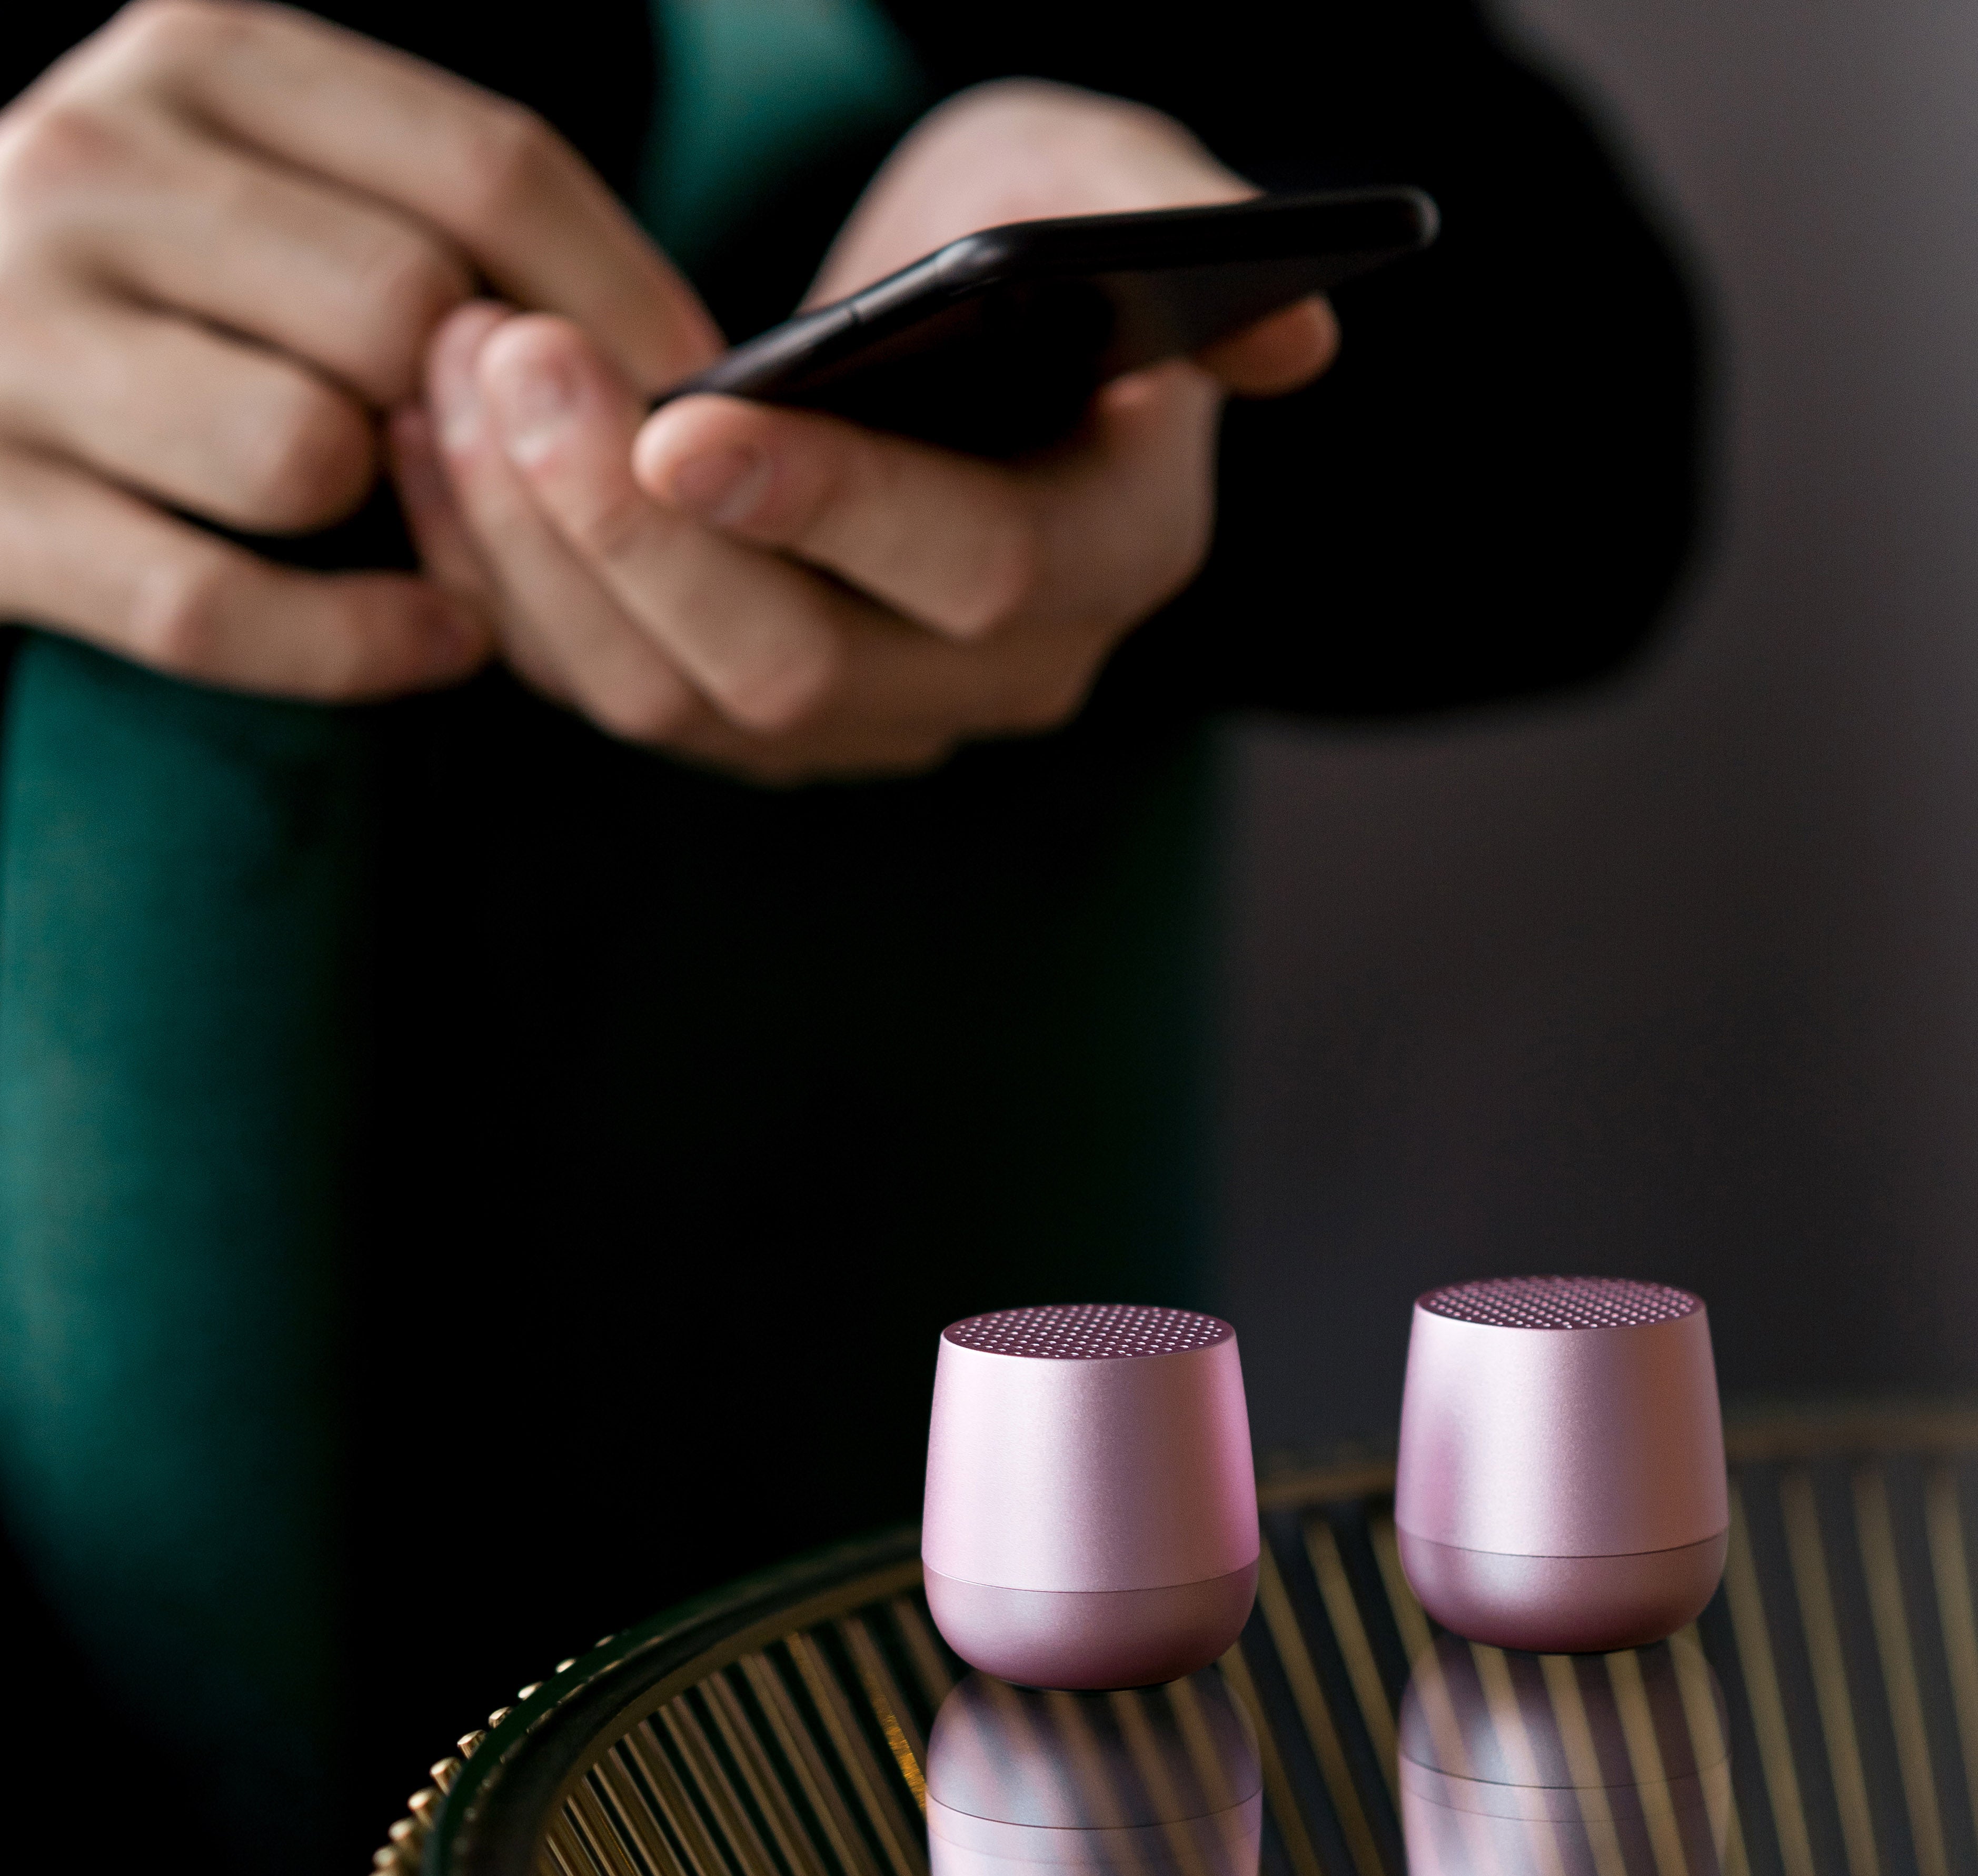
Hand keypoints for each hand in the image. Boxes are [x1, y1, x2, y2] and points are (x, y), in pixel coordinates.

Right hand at [0, 0, 718, 696]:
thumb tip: (678, 367)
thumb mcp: (293, 191)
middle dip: (506, 425)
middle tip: (549, 486)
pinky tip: (434, 641)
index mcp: (202, 57)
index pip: (491, 167)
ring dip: (407, 525)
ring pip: (307, 452)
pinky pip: (217, 607)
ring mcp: (9, 334)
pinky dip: (355, 646)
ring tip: (443, 543)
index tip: (702, 401)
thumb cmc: (176, 297)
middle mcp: (88, 164)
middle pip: (409, 313)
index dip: (629, 307)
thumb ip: (441, 229)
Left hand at [404, 81, 1338, 779]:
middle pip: (796, 671)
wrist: (966, 341)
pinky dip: (510, 582)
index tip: (684, 420)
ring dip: (544, 551)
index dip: (836, 506)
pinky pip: (609, 687)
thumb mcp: (1109, 182)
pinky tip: (441, 451)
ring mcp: (868, 715)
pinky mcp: (752, 716)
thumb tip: (1296, 340)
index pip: (981, 573)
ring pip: (678, 702)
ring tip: (449, 377)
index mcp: (1115, 553)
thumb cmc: (1038, 233)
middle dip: (634, 528)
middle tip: (506, 356)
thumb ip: (1189, 229)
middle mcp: (997, 675)